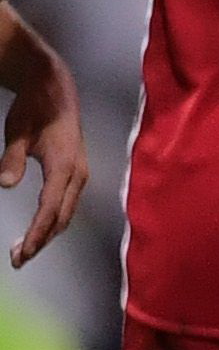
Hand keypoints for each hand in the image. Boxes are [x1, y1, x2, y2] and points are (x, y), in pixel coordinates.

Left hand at [0, 21, 87, 267]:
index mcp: (65, 166)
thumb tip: (6, 184)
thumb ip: (12, 159)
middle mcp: (78, 175)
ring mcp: (80, 175)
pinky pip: (67, 204)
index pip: (50, 209)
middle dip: (41, 240)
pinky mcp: (77, 173)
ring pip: (66, 213)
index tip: (22, 253)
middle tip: (18, 260)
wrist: (56, 90)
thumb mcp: (17, 132)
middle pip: (61, 218)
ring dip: (47, 233)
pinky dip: (53, 221)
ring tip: (24, 250)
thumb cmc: (34, 109)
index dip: (36, 233)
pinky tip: (39, 228)